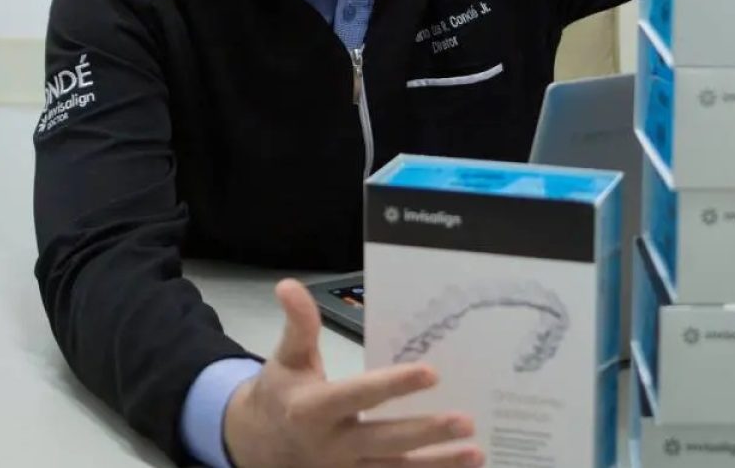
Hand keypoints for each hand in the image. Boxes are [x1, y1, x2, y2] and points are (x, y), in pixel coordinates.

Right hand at [223, 279, 483, 467]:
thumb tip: (289, 285)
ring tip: (475, 453)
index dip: (394, 385)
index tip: (431, 373)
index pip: (359, 395)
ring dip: (437, 464)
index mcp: (313, 409)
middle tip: (466, 421)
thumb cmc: (282, 394)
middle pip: (385, 440)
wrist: (258, 445)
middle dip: (426, 433)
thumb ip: (299, 324)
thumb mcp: (287, 359)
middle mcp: (332, 445)